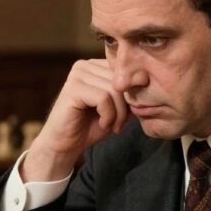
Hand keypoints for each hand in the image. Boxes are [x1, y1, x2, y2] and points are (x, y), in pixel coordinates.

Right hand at [22, 59, 129, 181]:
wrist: (65, 145)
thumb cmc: (90, 126)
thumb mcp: (116, 107)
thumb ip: (128, 93)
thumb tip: (145, 79)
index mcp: (95, 65)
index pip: (125, 72)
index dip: (131, 95)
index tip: (127, 115)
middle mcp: (84, 65)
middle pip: (121, 80)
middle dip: (125, 107)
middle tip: (119, 125)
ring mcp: (77, 75)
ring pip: (114, 90)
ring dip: (118, 114)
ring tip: (111, 126)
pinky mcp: (72, 89)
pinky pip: (103, 98)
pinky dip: (108, 115)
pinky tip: (102, 124)